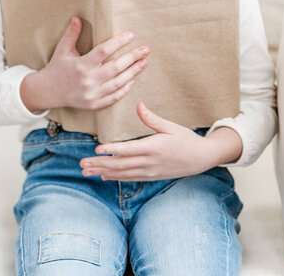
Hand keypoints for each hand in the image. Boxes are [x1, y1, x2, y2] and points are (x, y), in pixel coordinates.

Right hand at [41, 16, 149, 110]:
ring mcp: (92, 94)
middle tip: (146, 49)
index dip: (118, 42)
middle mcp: (88, 80)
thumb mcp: (62, 49)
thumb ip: (71, 34)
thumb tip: (77, 17)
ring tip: (144, 62)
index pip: (104, 51)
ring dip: (133, 72)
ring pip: (118, 82)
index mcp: (81, 65)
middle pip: (116, 67)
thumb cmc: (57, 67)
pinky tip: (133, 79)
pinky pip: (114, 97)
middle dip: (132, 57)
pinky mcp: (94, 104)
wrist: (48, 92)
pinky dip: (125, 89)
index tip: (131, 35)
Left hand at [80, 102, 218, 180]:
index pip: (128, 150)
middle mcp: (149, 162)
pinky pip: (130, 178)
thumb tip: (138, 105)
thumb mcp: (171, 126)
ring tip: (87, 171)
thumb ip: (152, 118)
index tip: (97, 149)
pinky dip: (116, 178)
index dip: (112, 150)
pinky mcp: (150, 176)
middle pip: (120, 165)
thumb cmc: (186, 139)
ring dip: (103, 172)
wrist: (201, 159)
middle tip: (82, 163)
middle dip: (100, 164)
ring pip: (122, 174)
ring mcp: (149, 171)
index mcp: (154, 147)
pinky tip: (103, 176)